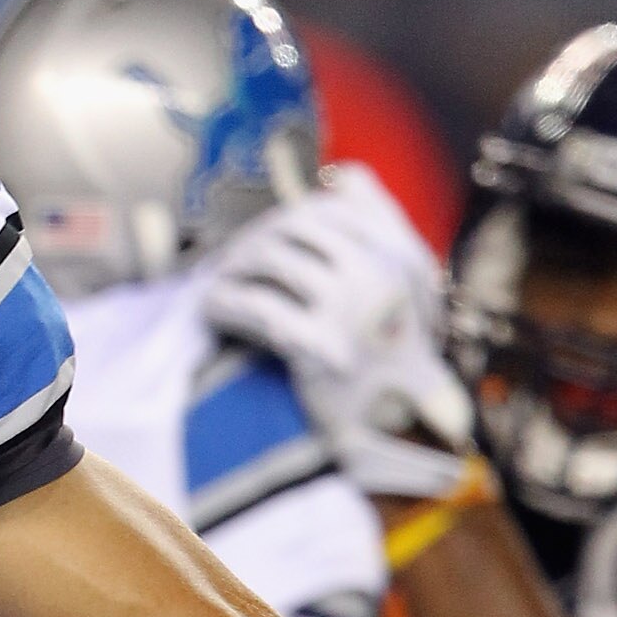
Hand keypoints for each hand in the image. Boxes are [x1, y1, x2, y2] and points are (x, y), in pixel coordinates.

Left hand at [197, 161, 476, 503]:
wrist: (390, 441)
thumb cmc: (389, 364)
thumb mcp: (405, 290)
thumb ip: (380, 225)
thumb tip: (340, 175)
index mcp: (405, 256)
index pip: (336, 206)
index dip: (291, 215)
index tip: (265, 237)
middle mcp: (383, 276)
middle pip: (297, 225)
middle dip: (254, 239)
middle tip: (228, 259)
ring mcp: (352, 311)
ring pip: (272, 258)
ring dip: (234, 266)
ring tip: (216, 281)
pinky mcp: (319, 349)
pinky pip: (256, 307)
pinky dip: (225, 303)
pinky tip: (211, 310)